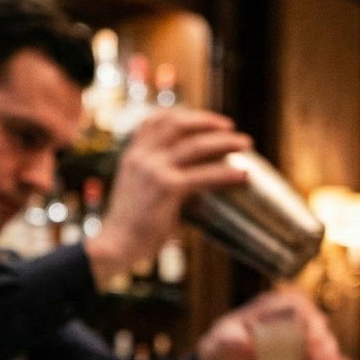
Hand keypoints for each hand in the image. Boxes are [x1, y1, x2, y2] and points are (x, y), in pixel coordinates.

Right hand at [83, 109, 252, 289]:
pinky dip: (227, 173)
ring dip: (225, 141)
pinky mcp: (167, 188)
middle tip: (229, 126)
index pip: (155, 120)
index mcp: (132, 155)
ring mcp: (154, 170)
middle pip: (178, 123)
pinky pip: (204, 175)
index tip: (202, 118)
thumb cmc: (128, 227)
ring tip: (245, 144)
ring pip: (197, 145)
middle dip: (208, 121)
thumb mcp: (136, 192)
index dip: (181, 114)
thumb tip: (188, 182)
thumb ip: (157, 179)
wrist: (114, 246)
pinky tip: (242, 175)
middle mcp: (142, 157)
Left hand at [194, 287, 351, 359]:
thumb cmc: (220, 348)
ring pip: (322, 341)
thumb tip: (245, 345)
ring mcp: (300, 338)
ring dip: (326, 353)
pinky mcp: (304, 358)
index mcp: (272, 306)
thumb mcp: (220, 344)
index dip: (304, 321)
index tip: (307, 338)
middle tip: (317, 359)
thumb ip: (231, 344)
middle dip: (319, 340)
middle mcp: (291, 319)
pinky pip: (322, 359)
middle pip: (315, 323)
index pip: (295, 307)